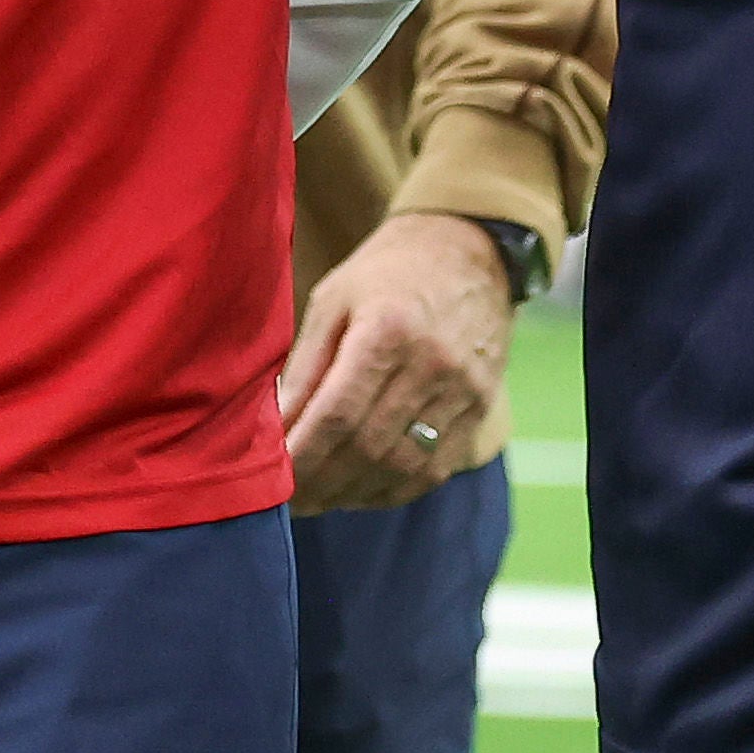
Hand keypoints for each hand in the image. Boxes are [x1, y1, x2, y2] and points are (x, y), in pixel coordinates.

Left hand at [280, 212, 515, 514]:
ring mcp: (463, 389)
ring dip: (354, 493)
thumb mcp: (333, 299)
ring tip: (318, 501)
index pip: (338, 412)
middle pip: (369, 446)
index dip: (303, 455)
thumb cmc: (387, 273)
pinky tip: (359, 491)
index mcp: (388, 329)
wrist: (470, 251)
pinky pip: (435, 469)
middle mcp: (432, 363)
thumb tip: (275, 427)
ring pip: (403, 466)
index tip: (272, 480)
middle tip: (289, 502)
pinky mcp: (481, 408)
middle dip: (322, 482)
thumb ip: (305, 364)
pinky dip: (392, 490)